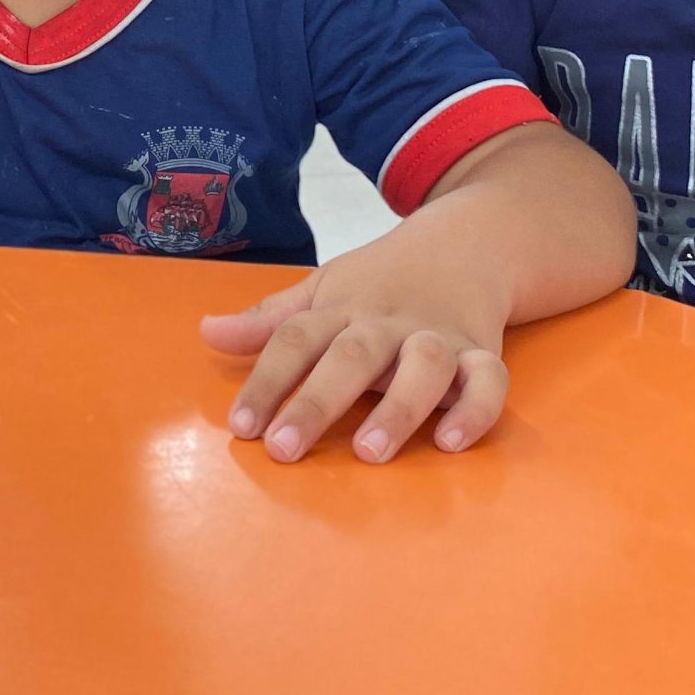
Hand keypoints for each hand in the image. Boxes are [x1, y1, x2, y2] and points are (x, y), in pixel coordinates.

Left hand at [200, 232, 511, 464]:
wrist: (465, 243)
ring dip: (397, 408)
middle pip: (350, 357)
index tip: (241, 427)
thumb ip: (269, 320)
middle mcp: (387, 323)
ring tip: (369, 452)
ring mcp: (438, 337)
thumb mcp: (322, 290)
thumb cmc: (381, 281)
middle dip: (316, 403)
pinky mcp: (482, 353)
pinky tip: (450, 442)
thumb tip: (206, 332)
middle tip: (284, 448)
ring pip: (422, 367)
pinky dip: (475, 409)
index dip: (265, 381)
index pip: (294, 340)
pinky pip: (489, 381)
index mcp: (342, 310)